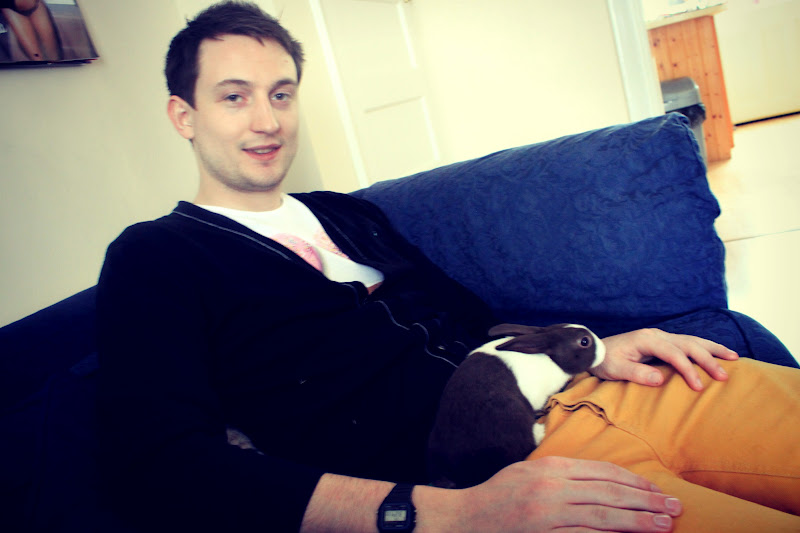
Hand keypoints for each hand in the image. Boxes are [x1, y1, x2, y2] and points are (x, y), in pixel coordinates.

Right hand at [425, 457, 680, 531]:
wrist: (466, 518)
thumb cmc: (498, 495)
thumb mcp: (528, 471)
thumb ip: (561, 474)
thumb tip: (598, 480)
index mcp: (551, 467)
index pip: (603, 471)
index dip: (633, 480)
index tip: (655, 488)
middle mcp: (554, 487)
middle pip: (610, 491)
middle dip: (646, 499)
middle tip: (674, 506)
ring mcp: (550, 513)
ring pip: (605, 515)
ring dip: (639, 520)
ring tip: (665, 523)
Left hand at [591, 328, 738, 390]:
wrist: (594, 350)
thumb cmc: (604, 361)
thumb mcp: (616, 369)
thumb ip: (636, 373)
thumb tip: (660, 379)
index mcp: (647, 339)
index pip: (674, 354)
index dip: (687, 370)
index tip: (698, 387)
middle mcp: (657, 335)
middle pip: (688, 344)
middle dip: (708, 359)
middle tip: (725, 376)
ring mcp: (660, 337)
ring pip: (692, 340)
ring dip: (712, 349)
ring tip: (734, 357)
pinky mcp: (662, 342)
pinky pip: (687, 343)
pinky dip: (703, 347)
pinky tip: (716, 353)